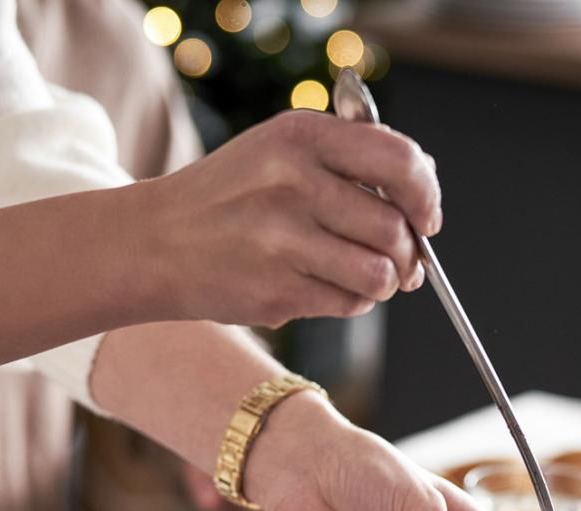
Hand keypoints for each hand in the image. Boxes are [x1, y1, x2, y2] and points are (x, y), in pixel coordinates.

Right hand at [135, 111, 437, 327]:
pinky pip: (348, 304)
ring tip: (361, 276)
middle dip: (408, 253)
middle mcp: (292, 182)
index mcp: (300, 136)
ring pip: (379, 273)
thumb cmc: (228, 198)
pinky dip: (350, 302)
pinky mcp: (276, 289)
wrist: (153, 243)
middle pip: (395, 227)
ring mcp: (282, 239)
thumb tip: (423, 191)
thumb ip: (348, 158)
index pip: (400, 161)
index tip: (427, 218)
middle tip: (401, 262)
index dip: (426, 195)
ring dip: (382, 283)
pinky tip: (326, 288)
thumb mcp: (279, 150)